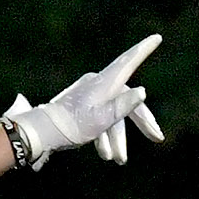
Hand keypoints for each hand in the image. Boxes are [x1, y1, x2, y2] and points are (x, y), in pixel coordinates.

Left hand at [5, 34, 163, 168]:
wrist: (39, 133)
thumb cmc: (70, 126)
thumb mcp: (101, 119)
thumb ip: (123, 106)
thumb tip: (141, 92)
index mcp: (104, 82)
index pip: (129, 61)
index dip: (144, 50)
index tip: (157, 37)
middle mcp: (98, 84)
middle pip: (127, 101)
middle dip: (141, 123)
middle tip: (158, 137)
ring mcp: (89, 96)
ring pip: (113, 116)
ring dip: (117, 139)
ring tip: (118, 160)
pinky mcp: (81, 107)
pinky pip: (99, 120)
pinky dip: (103, 136)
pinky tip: (104, 154)